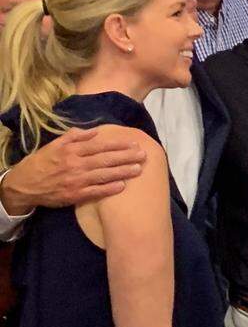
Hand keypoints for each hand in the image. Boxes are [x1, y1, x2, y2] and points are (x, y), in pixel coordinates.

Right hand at [1, 126, 146, 213]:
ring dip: (122, 172)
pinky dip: (108, 189)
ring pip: (102, 175)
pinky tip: (122, 186)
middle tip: (143, 155)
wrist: (25, 185)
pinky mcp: (74, 195)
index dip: (118, 144)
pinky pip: (94, 192)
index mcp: (72, 150)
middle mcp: (75, 164)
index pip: (100, 146)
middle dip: (126, 157)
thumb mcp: (55, 144)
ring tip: (139, 169)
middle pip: (105, 159)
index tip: (134, 143)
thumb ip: (75, 136)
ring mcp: (75, 180)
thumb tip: (95, 131)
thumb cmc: (43, 162)